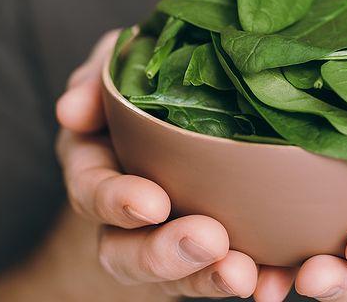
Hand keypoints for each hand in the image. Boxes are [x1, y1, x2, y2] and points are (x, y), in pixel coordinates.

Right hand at [56, 31, 294, 298]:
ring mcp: (170, 239)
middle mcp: (126, 217)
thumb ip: (95, 79)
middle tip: (209, 240)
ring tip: (243, 273)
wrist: (198, 102)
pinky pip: (228, 273)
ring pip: (179, 277)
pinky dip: (256, 279)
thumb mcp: (119, 66)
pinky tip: (275, 280)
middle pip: (128, 254)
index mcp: (96, 167)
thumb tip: (71, 111)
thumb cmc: (150, 78)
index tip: (152, 203)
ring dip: (208, 279)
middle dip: (165, 255)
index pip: (91, 192)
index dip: (115, 201)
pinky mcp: (215, 252)